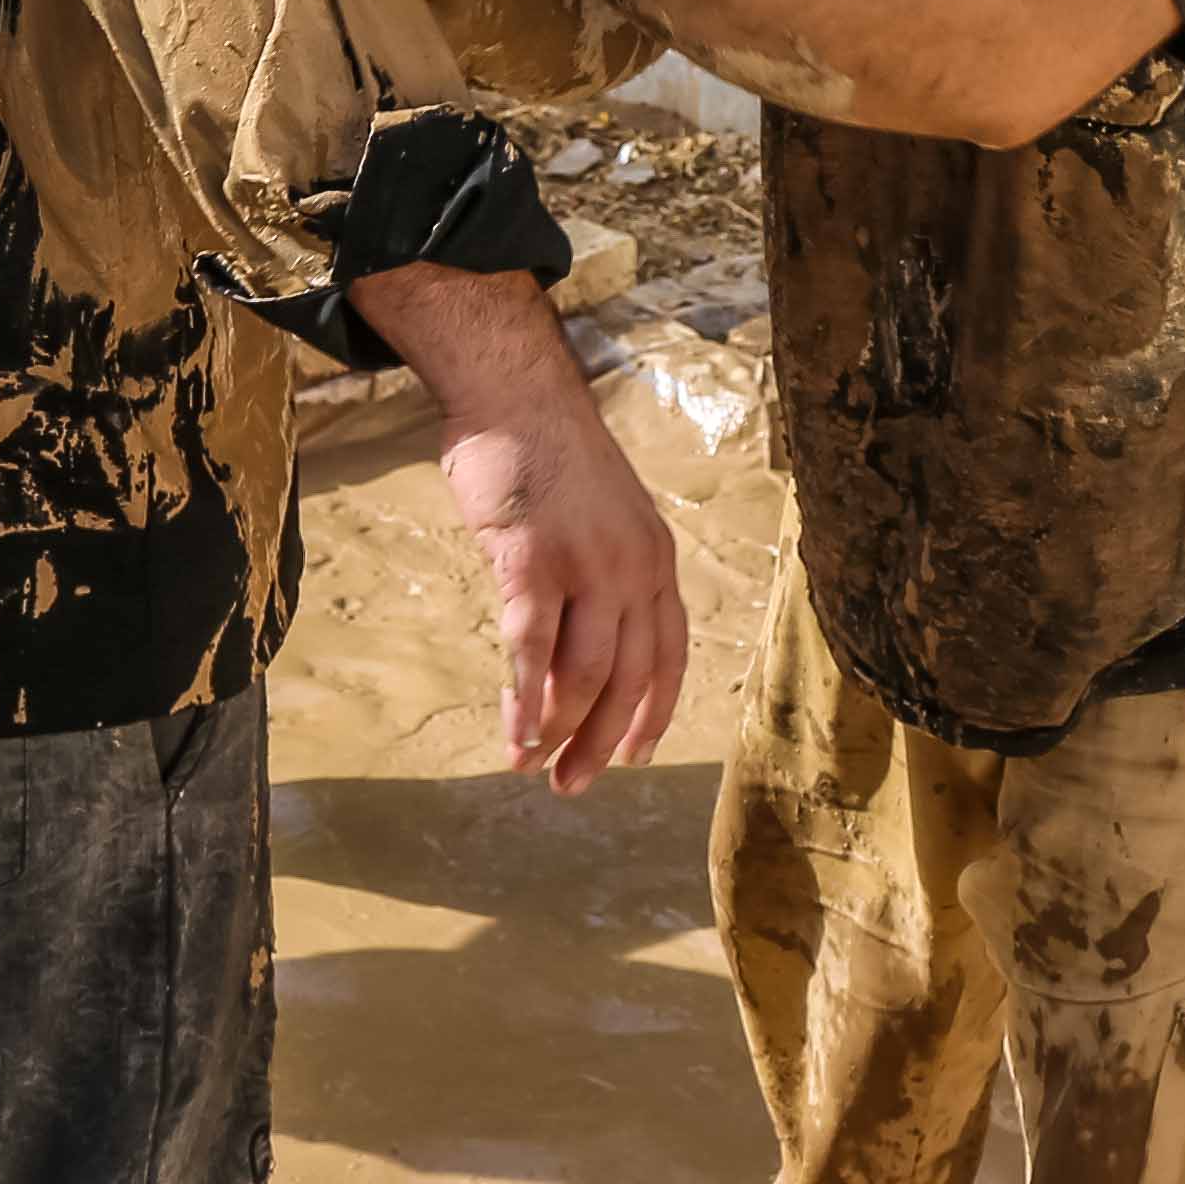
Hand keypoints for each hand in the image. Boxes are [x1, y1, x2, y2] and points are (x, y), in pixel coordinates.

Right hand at [357, 249, 691, 793]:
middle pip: (628, 679)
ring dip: (557, 732)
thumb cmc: (547, 456)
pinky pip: (533, 651)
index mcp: (656, 560)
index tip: (635, 758)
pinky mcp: (534, 563)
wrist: (515, 397)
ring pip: (584, 675)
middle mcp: (635, 569)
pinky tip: (516, 734)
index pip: (669, 655)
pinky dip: (525, 701)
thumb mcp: (604, 513)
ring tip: (530, 765)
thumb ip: (605, 569)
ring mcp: (588, 566)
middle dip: (602, 742)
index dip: (653, 713)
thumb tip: (585, 630)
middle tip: (573, 786)